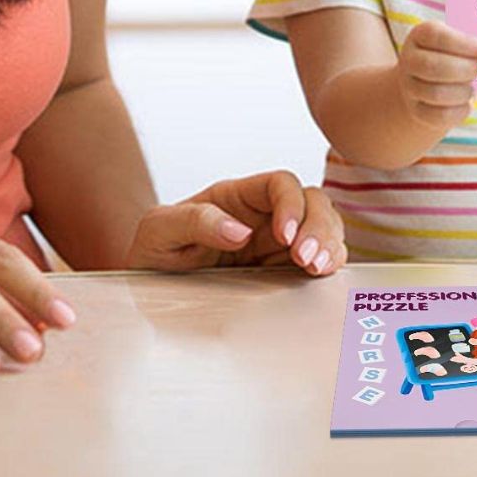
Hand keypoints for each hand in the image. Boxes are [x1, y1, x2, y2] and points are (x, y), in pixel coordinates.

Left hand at [126, 170, 345, 276]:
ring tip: (318, 270)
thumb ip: (194, 221)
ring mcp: (276, 243)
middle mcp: (263, 215)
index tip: (284, 236)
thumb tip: (239, 230)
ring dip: (329, 244)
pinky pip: (320, 258)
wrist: (147, 293)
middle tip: (308, 259)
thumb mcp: (158, 230)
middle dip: (318, 226)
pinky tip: (322, 276)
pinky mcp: (283, 271)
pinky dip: (330, 264)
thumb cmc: (152, 251)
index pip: (279, 183)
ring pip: (323, 227)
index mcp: (235, 197)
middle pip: (311, 201)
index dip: (290, 204)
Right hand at [396, 20, 476, 131]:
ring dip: (462, 92)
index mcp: (419, 36)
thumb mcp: (454, 42)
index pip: (435, 35)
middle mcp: (409, 60)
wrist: (422, 85)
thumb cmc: (447, 57)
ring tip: (471, 88)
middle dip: (464, 69)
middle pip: (433, 66)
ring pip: (436, 93)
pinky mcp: (416, 111)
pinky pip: (438, 116)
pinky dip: (459, 112)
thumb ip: (472, 41)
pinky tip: (465, 104)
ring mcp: (410, 87)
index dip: (462, 42)